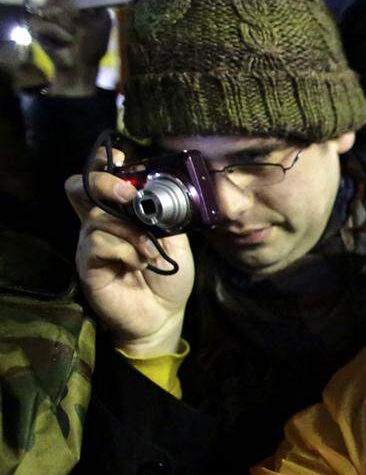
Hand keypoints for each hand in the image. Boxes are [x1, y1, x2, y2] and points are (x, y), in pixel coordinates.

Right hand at [29, 0, 111, 96]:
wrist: (81, 67)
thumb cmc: (93, 44)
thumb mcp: (102, 23)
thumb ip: (96, 6)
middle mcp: (54, 2)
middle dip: (73, 11)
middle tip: (80, 25)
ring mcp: (43, 13)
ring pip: (54, 10)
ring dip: (69, 26)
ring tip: (75, 36)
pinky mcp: (36, 26)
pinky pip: (46, 25)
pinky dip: (60, 34)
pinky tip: (67, 42)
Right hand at [66, 147, 193, 356]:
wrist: (165, 315)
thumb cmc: (168, 278)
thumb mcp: (176, 241)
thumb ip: (167, 217)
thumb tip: (164, 194)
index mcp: (119, 215)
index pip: (99, 181)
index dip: (103, 165)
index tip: (120, 158)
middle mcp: (99, 225)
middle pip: (81, 187)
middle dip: (104, 183)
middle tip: (129, 195)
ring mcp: (90, 244)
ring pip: (98, 218)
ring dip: (131, 231)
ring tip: (150, 251)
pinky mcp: (88, 264)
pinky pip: (99, 243)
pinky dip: (125, 250)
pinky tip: (139, 262)